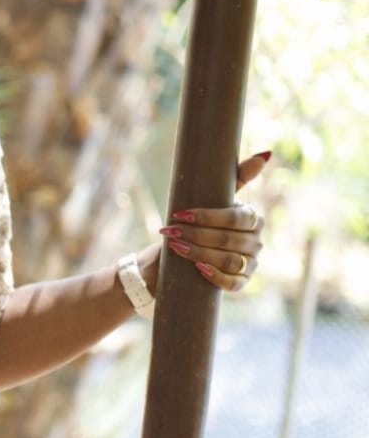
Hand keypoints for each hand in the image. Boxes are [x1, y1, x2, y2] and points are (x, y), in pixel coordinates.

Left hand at [158, 150, 269, 292]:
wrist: (189, 251)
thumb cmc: (203, 218)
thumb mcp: (217, 196)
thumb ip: (239, 176)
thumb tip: (266, 154)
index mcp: (253, 219)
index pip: (235, 218)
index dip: (207, 216)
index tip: (180, 213)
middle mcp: (257, 241)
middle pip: (228, 240)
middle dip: (196, 235)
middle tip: (172, 232)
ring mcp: (251, 263)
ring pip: (228, 260)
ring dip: (199, 253)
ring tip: (176, 246)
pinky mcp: (243, 282)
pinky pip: (233, 283)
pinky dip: (215, 276)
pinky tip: (198, 268)